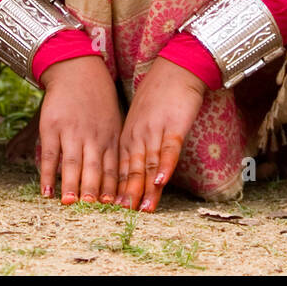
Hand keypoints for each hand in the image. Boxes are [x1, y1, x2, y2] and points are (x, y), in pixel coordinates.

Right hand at [37, 56, 121, 204]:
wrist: (77, 70)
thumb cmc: (98, 100)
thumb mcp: (114, 121)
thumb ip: (114, 148)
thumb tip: (119, 180)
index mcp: (110, 137)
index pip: (113, 168)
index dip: (112, 189)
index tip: (113, 208)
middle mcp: (92, 137)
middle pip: (94, 168)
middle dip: (93, 190)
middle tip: (91, 211)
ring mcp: (71, 131)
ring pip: (72, 163)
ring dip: (70, 185)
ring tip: (69, 204)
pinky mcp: (52, 127)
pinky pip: (51, 154)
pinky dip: (47, 174)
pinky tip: (46, 192)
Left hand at [117, 58, 205, 211]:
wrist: (176, 68)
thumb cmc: (159, 96)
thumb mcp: (141, 121)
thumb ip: (136, 143)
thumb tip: (133, 167)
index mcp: (129, 137)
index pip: (121, 170)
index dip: (117, 191)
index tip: (110, 211)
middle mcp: (138, 136)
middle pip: (131, 171)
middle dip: (127, 195)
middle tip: (119, 217)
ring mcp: (155, 132)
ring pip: (148, 164)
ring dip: (144, 188)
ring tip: (141, 210)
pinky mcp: (173, 126)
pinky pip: (169, 149)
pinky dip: (165, 166)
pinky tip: (161, 181)